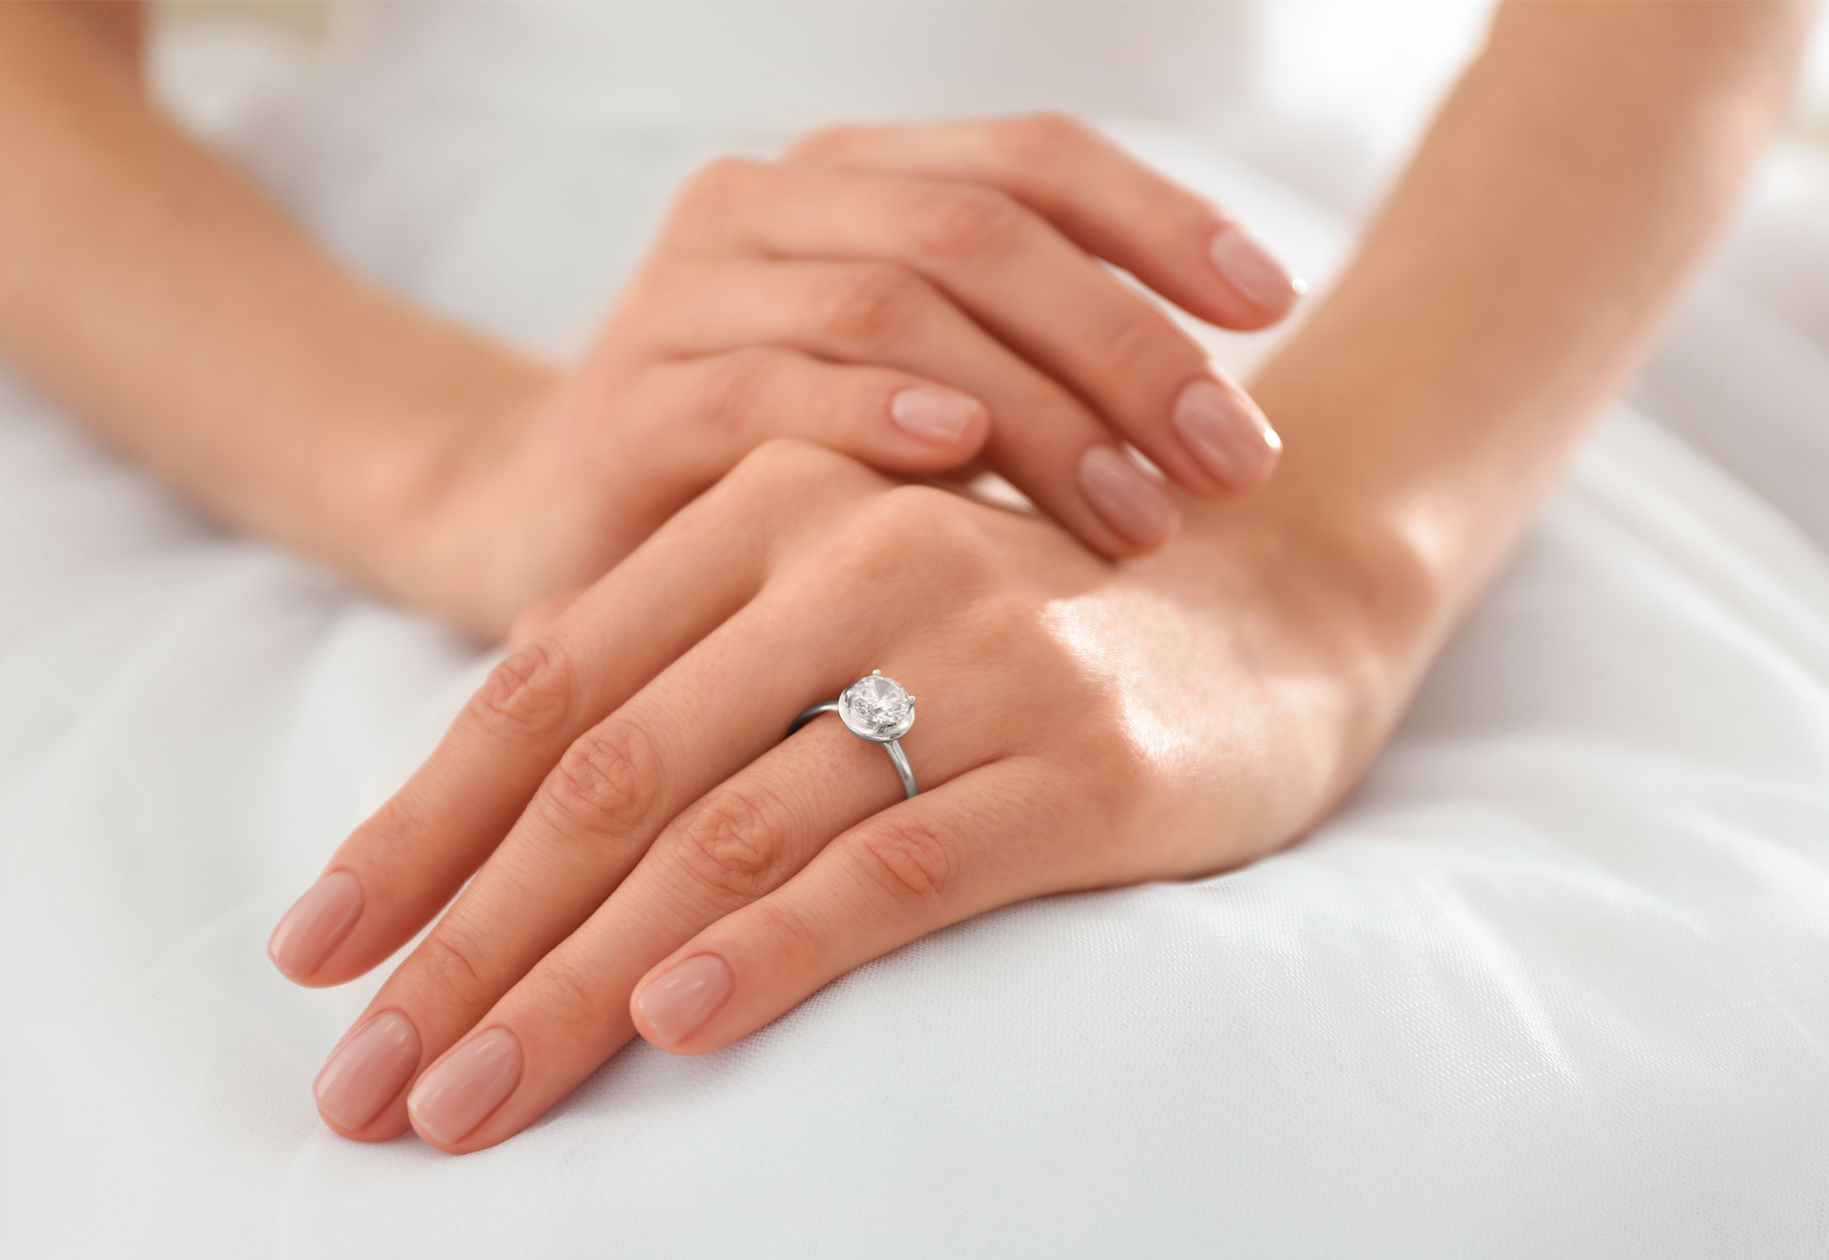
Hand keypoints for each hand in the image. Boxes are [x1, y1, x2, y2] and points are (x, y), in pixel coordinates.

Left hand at [268, 439, 1427, 1151]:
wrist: (1274, 605)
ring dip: (576, 979)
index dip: (420, 830)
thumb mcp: (838, 618)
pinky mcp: (1078, 756)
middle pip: (611, 774)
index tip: (317, 958)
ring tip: (468, 1095)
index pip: (549, 687)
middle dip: (469, 939)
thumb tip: (494, 854)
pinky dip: (772, 945)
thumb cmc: (1018, 629)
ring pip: (729, 832)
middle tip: (364, 1079)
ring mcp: (972, 651)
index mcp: (770, 509)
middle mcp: (856, 557)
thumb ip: (693, 690)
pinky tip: (672, 1024)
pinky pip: (896, 863)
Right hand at [409, 114, 1300, 636]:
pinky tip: (964, 459)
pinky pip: (768, 388)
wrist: (553, 533)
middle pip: (981, 229)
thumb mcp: (910, 401)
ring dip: (1039, 408)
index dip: (1164, 220)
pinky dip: (876, 413)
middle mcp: (766, 210)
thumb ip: (1026, 368)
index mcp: (849, 181)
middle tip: (1234, 463)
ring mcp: (686, 297)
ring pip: (893, 305)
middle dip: (1128, 343)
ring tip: (1141, 516)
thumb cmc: (772, 475)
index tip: (1276, 309)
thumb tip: (1219, 418)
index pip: (1032, 159)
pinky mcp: (629, 404)